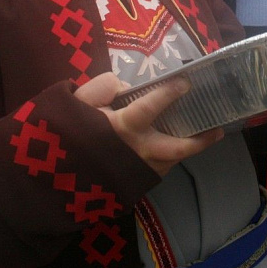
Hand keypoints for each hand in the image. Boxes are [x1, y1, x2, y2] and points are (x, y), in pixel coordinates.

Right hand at [75, 72, 222, 176]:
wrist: (47, 180)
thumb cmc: (61, 136)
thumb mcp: (74, 103)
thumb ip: (101, 88)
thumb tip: (123, 86)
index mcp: (122, 128)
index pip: (152, 106)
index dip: (169, 92)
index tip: (185, 81)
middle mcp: (136, 152)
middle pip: (177, 148)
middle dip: (200, 140)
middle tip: (218, 130)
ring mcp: (136, 172)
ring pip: (169, 161)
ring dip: (182, 150)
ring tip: (197, 137)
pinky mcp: (132, 186)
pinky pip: (155, 170)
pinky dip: (164, 159)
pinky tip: (164, 150)